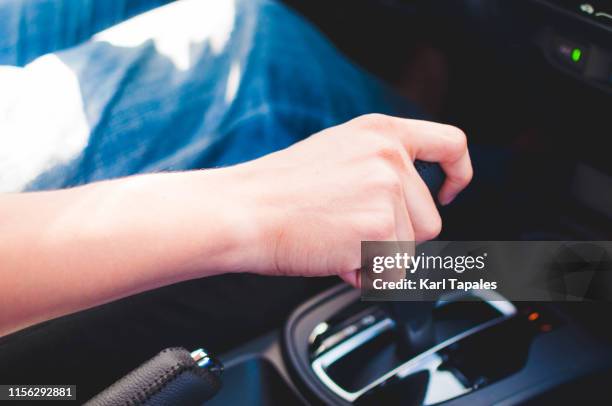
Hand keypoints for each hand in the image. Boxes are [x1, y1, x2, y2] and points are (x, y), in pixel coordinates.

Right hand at [228, 114, 471, 284]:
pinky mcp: (378, 228)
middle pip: (429, 219)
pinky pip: (392, 273)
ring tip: (335, 242)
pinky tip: (334, 257)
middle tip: (349, 233)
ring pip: (410, 249)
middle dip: (396, 237)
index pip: (451, 144)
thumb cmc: (277, 190)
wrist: (242, 211)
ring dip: (378, 258)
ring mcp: (386, 191)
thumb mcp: (337, 154)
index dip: (458, 174)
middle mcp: (389, 157)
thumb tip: (405, 202)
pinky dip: (367, 276)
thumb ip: (378, 167)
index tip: (447, 193)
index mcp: (380, 132)